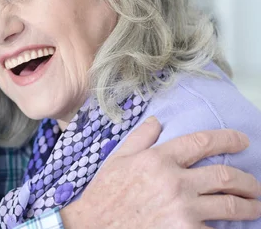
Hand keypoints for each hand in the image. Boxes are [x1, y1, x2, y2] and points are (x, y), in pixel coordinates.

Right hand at [61, 117, 260, 228]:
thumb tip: (157, 120)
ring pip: (229, 206)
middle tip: (253, 185)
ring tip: (253, 206)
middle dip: (246, 180)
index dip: (227, 139)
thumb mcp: (118, 159)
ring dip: (248, 206)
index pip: (202, 143)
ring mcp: (182, 209)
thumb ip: (140, 138)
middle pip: (224, 176)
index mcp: (158, 159)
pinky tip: (231, 228)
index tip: (242, 141)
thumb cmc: (105, 194)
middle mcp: (174, 182)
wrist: (93, 226)